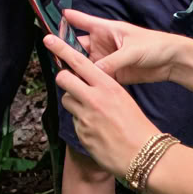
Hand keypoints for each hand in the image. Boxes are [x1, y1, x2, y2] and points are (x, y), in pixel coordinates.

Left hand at [44, 31, 159, 177]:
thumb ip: (103, 87)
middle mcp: (93, 98)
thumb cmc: (137, 125)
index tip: (49, 40)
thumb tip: (86, 81)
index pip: (79, 62)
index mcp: (107, 86)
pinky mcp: (81, 133)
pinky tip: (96, 130)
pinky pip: (74, 121)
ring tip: (90, 112)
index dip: (62, 49)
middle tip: (70, 83)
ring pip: (66, 100)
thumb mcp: (123, 98)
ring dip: (73, 102)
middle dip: (64, 79)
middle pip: (64, 78)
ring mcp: (85, 117)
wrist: (143, 154)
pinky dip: (80, 122)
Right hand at [61, 9, 183, 85]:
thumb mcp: (131, 50)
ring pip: (84, 64)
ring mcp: (106, 60)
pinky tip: (78, 87)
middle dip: (65, 51)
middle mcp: (102, 44)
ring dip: (75, 69)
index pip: (82, 21)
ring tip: (61, 75)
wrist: (172, 61)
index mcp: (106, 29)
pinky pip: (95, 77)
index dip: (67, 20)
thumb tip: (94, 72)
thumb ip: (112, 61)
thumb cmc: (153, 46)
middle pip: (78, 47)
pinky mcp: (112, 75)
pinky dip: (88, 81)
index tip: (50, 20)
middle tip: (51, 58)